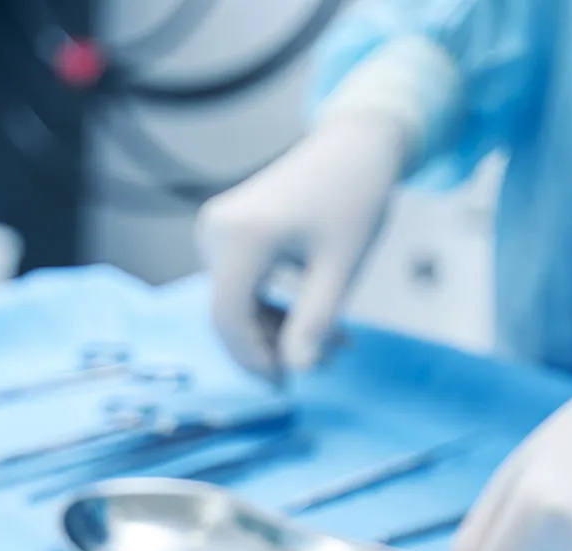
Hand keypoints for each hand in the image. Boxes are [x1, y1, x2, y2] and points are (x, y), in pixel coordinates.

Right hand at [198, 107, 410, 379]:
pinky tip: (310, 318)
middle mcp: (215, 230)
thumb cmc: (355, 198)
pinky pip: (240, 284)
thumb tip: (297, 372)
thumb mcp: (341, 267)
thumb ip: (316, 321)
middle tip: (319, 366)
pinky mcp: (225, 232)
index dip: (252, 358)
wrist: (354, 145)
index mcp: (241, 236)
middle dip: (269, 346)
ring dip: (275, 329)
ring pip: (235, 302)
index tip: (286, 384)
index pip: (228, 317)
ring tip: (332, 343)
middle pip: (229, 313)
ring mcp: (216, 229)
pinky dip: (271, 306)